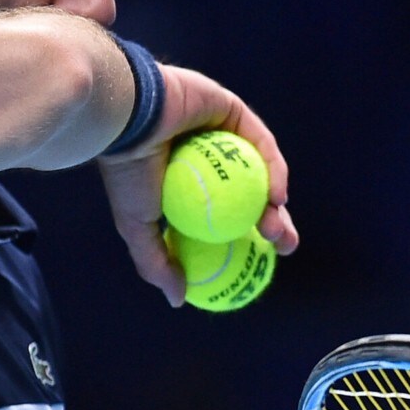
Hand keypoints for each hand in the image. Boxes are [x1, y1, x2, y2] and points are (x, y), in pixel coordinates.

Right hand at [96, 62, 298, 305]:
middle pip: (249, 194)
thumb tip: (179, 299)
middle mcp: (204, 157)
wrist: (126, 119)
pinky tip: (278, 194)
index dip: (246, 240)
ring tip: (278, 229)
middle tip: (284, 246)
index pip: (225, 215)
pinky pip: (259, 142)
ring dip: (274, 202)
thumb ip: (158, 263)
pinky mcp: (230, 110)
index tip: (261, 262)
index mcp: (186, 183)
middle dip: (273, 223)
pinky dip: (273, 168)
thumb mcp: (139, 228)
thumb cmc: (128, 173)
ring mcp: (219, 132)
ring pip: (258, 170)